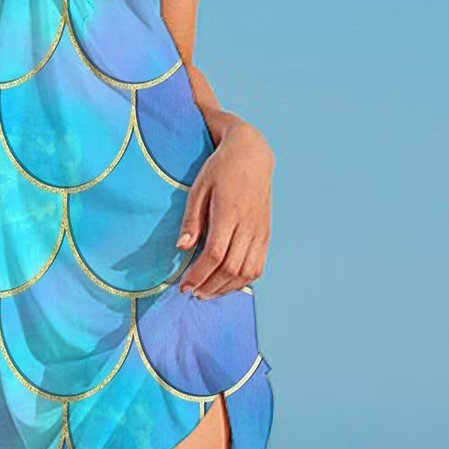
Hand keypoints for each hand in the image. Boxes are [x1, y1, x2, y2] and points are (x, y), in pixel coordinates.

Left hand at [175, 121, 273, 300]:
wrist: (252, 155)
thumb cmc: (220, 169)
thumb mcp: (198, 188)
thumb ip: (191, 219)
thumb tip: (182, 248)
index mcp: (229, 212)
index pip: (214, 255)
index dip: (198, 275)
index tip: (183, 286)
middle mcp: (249, 225)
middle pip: (230, 268)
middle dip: (209, 286)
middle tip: (191, 293)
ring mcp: (261, 231)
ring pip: (247, 272)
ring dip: (226, 288)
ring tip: (206, 293)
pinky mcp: (266, 234)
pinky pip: (258, 266)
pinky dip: (242, 281)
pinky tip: (226, 284)